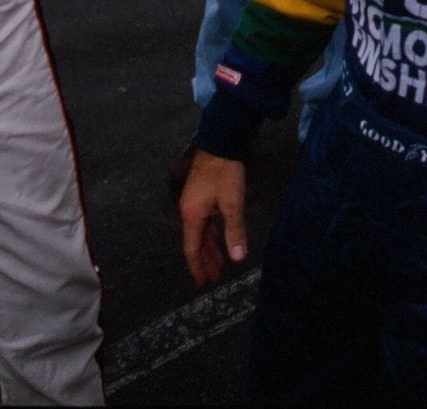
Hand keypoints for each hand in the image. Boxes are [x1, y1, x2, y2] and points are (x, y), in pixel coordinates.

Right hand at [179, 151, 247, 287]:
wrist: (219, 143)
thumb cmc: (225, 173)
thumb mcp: (232, 202)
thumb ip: (234, 230)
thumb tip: (237, 258)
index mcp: (192, 216)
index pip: (192, 249)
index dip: (198, 267)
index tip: (203, 283)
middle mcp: (188, 212)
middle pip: (195, 243)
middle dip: (204, 262)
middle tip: (213, 280)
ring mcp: (193, 204)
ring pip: (200, 233)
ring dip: (208, 250)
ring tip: (218, 266)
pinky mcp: (200, 197)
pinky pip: (204, 224)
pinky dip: (210, 236)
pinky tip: (217, 240)